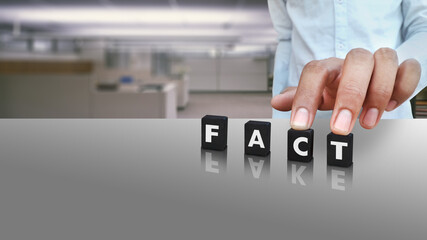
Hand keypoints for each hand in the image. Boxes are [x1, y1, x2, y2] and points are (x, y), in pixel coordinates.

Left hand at [271, 48, 420, 134]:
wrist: (364, 79)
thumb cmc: (336, 88)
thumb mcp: (317, 95)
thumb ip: (298, 98)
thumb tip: (277, 101)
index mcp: (329, 67)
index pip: (315, 71)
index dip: (305, 96)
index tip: (300, 125)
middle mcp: (353, 61)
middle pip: (355, 61)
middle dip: (349, 96)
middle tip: (339, 129)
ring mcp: (378, 63)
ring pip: (385, 59)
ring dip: (378, 93)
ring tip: (367, 123)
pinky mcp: (400, 69)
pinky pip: (409, 69)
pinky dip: (403, 87)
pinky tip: (391, 107)